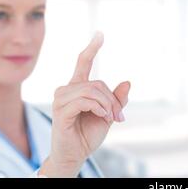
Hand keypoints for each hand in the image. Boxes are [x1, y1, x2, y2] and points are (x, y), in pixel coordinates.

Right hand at [39, 32, 130, 176]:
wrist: (76, 155)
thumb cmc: (88, 134)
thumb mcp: (108, 115)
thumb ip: (116, 99)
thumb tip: (127, 81)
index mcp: (78, 88)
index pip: (83, 63)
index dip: (92, 48)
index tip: (100, 33)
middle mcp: (66, 90)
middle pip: (96, 83)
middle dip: (112, 99)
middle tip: (119, 116)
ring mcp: (61, 100)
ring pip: (91, 90)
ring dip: (106, 104)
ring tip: (110, 117)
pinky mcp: (60, 111)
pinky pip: (84, 101)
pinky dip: (97, 107)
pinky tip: (102, 116)